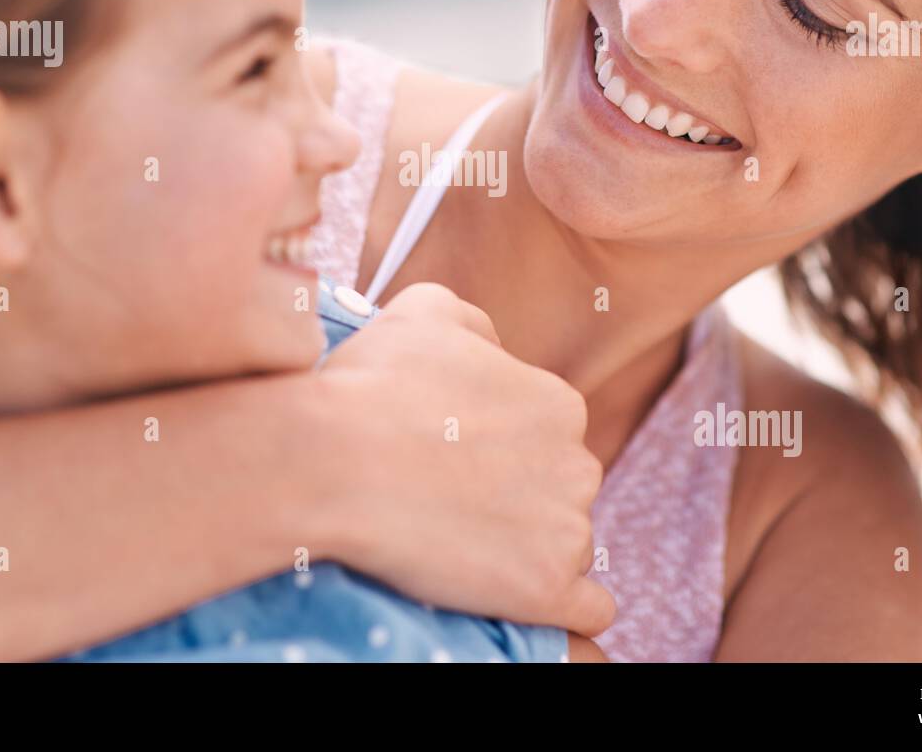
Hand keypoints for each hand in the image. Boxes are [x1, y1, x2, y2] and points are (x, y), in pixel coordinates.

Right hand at [303, 282, 614, 636]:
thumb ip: (478, 327)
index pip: (549, 436)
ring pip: (566, 546)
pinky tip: (522, 594)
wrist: (333, 461)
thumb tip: (495, 353)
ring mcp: (568, 530)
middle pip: (560, 490)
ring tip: (461, 545)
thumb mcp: (427, 311)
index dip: (502, 449)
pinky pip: (589, 609)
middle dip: (518, 497)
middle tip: (450, 501)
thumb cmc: (372, 383)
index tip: (454, 458)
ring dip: (527, 548)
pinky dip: (563, 606)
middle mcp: (579, 463)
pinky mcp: (547, 589)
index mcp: (558, 403)